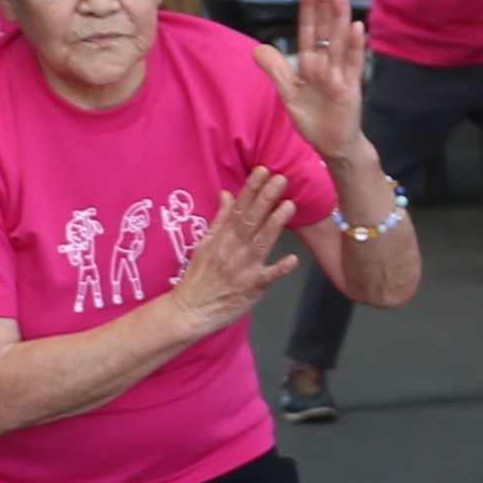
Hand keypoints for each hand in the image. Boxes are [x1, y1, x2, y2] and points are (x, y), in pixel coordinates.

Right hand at [161, 170, 302, 335]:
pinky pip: (267, 278)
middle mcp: (232, 249)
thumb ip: (220, 219)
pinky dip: (279, 269)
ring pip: (260, 242)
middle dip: (265, 198)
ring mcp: (242, 269)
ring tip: (290, 205)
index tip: (263, 171)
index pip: (238, 208)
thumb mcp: (206, 244)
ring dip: (275, 224)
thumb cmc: (200, 277)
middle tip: (280, 178)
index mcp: (222, 237)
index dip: (251, 189)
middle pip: (250, 220)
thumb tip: (227, 193)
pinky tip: (292, 260)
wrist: (190, 311)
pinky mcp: (251, 288)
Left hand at [283, 0, 372, 158]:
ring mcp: (341, 74)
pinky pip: (352, 64)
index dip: (309, 6)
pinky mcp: (350, 89)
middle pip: (326, 28)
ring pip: (339, 41)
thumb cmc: (315, 120)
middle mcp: (328, 64)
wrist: (334, 146)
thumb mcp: (288, 94)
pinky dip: (353, 46)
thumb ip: (277, 70)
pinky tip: (356, 27)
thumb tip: (257, 48)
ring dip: (340, 17)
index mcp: (312, 63)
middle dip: (325, 3)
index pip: (309, 29)